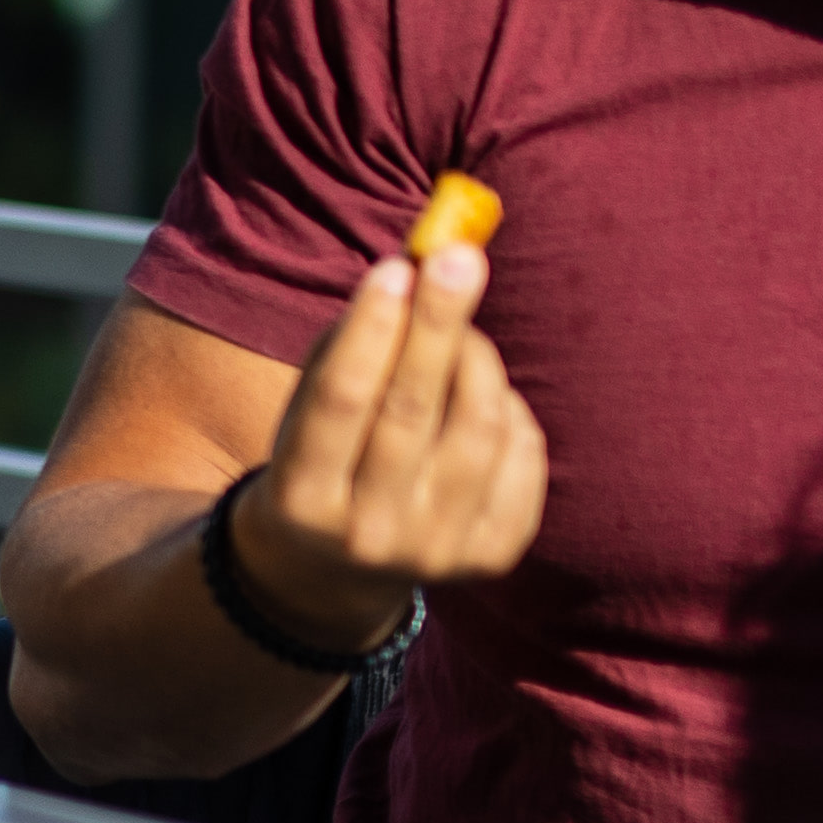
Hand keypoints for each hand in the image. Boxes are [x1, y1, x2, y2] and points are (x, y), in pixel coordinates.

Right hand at [232, 235, 547, 644]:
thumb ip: (354, 345)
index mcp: (301, 499)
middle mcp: (367, 535)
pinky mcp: (492, 557)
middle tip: (460, 255)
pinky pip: (521, 455)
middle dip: (438, 324)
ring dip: (478, 359)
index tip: (398, 267)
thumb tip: (422, 268)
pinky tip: (481, 398)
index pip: (340, 400)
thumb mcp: (309, 407)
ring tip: (462, 331)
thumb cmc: (325, 454)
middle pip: (412, 412)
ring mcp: (435, 552)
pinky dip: (508, 409)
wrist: (338, 566)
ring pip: (478, 428)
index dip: (371, 330)